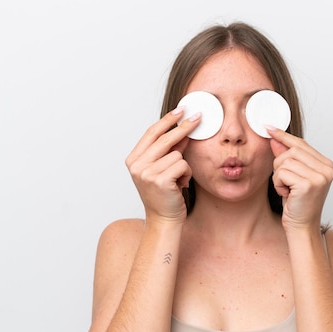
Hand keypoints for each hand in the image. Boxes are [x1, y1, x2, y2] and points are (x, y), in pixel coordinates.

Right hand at [125, 108, 199, 223]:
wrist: (163, 220)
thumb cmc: (165, 195)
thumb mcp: (163, 169)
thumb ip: (170, 150)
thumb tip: (184, 130)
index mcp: (133, 159)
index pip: (151, 133)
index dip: (167, 120)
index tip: (181, 110)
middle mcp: (137, 165)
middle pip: (164, 138)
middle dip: (184, 127)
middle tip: (198, 117)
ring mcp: (147, 173)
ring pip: (177, 154)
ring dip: (184, 167)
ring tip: (179, 181)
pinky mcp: (160, 180)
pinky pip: (182, 165)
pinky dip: (186, 175)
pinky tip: (180, 186)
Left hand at [268, 127, 332, 230]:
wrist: (301, 228)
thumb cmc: (297, 204)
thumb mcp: (292, 176)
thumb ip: (285, 156)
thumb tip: (274, 137)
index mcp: (327, 165)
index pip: (301, 144)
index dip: (283, 136)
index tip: (269, 128)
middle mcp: (327, 169)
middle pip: (291, 151)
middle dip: (280, 165)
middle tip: (285, 183)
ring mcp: (320, 176)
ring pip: (284, 161)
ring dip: (279, 177)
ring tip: (288, 190)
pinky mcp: (309, 184)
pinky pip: (282, 173)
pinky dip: (278, 184)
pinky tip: (287, 195)